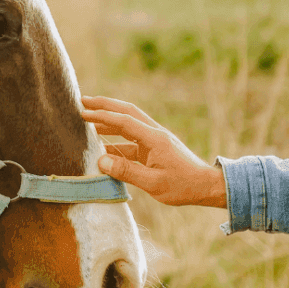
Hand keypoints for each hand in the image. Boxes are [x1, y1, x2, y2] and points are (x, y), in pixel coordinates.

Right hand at [80, 96, 227, 207]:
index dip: (103, 116)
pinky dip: (116, 139)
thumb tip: (101, 161)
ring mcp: (155, 140)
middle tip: (83, 101)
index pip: (124, 121)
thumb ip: (127, 172)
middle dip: (105, 105)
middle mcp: (154, 134)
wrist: (205, 186)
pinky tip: (103, 146)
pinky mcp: (154, 148)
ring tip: (88, 120)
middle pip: (127, 112)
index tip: (83, 113)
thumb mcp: (154, 183)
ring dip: (109, 120)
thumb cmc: (182, 186)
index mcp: (155, 138)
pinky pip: (131, 140)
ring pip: (128, 124)